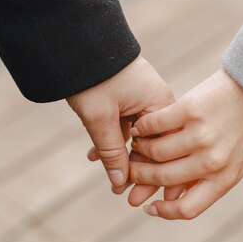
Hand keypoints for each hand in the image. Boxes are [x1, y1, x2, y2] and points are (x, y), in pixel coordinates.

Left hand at [66, 56, 173, 189]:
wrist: (78, 41)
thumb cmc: (93, 76)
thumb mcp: (100, 117)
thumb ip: (111, 151)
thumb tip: (120, 183)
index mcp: (161, 106)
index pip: (164, 149)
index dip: (154, 176)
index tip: (145, 198)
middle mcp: (157, 105)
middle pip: (154, 148)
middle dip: (140, 174)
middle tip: (131, 200)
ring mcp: (144, 101)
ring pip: (138, 140)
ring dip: (124, 161)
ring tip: (115, 186)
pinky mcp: (129, 99)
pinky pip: (127, 128)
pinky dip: (113, 143)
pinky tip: (95, 158)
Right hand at [128, 69, 242, 219]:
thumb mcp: (234, 163)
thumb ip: (204, 182)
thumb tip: (167, 199)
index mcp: (224, 179)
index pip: (187, 209)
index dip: (163, 212)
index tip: (147, 207)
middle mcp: (212, 161)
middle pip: (163, 178)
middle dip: (140, 176)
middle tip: (131, 170)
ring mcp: (201, 135)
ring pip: (155, 151)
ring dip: (140, 149)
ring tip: (137, 145)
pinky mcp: (190, 110)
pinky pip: (154, 124)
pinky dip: (142, 127)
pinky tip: (139, 128)